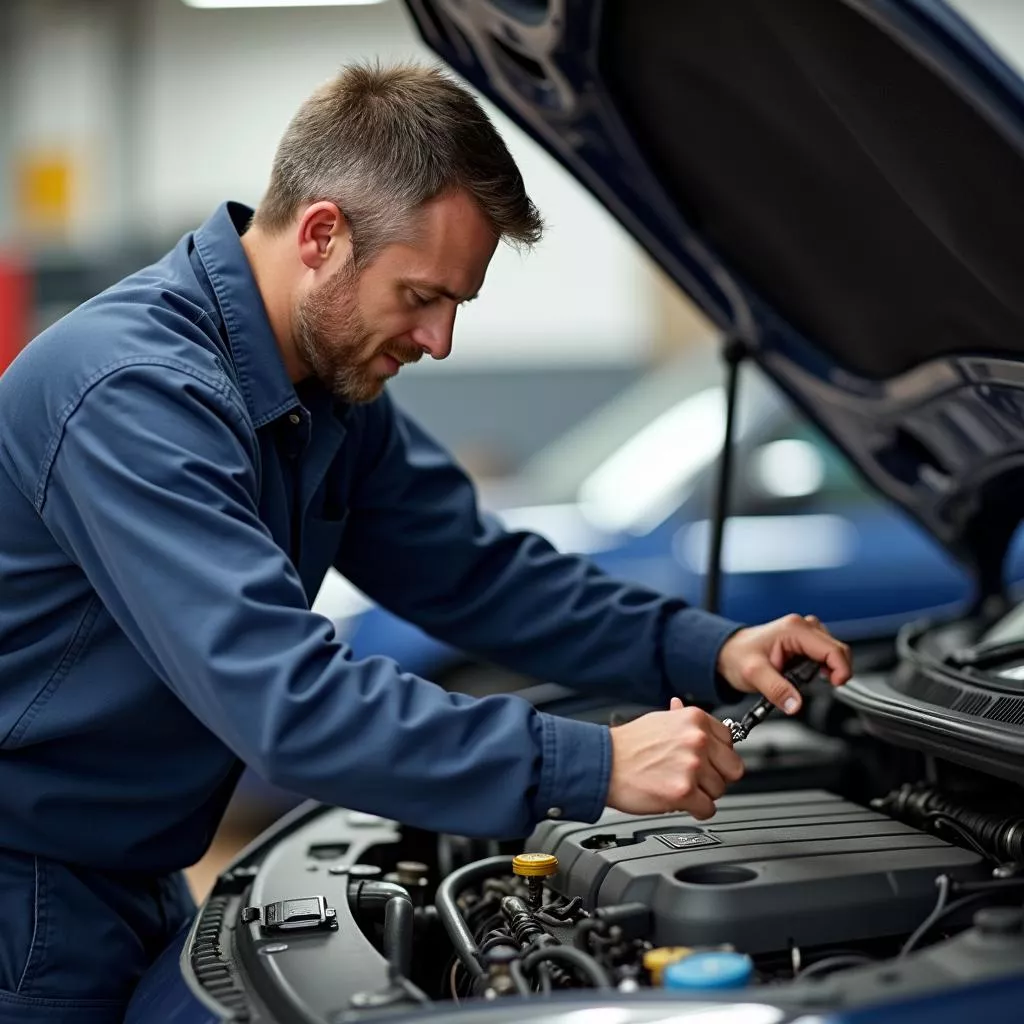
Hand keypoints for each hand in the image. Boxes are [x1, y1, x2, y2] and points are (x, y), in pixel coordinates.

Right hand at [606, 698, 744, 819]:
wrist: (603, 763)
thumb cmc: (626, 745)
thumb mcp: (658, 720)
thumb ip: (681, 720)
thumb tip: (688, 713)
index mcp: (695, 719)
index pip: (730, 741)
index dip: (718, 755)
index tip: (708, 760)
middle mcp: (697, 740)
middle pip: (732, 768)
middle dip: (716, 776)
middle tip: (697, 779)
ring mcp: (692, 766)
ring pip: (720, 790)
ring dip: (703, 794)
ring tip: (680, 787)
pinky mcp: (683, 791)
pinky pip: (708, 809)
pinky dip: (696, 810)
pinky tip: (681, 802)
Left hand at [717, 613, 851, 714]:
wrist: (728, 653)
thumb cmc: (738, 656)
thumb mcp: (754, 674)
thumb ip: (776, 690)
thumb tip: (795, 704)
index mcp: (794, 629)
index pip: (833, 649)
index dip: (841, 669)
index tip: (836, 685)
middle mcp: (803, 626)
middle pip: (837, 649)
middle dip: (833, 670)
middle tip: (812, 685)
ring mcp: (805, 632)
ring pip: (833, 652)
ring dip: (827, 669)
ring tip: (802, 679)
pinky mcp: (804, 641)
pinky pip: (824, 654)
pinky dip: (821, 667)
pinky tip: (804, 675)